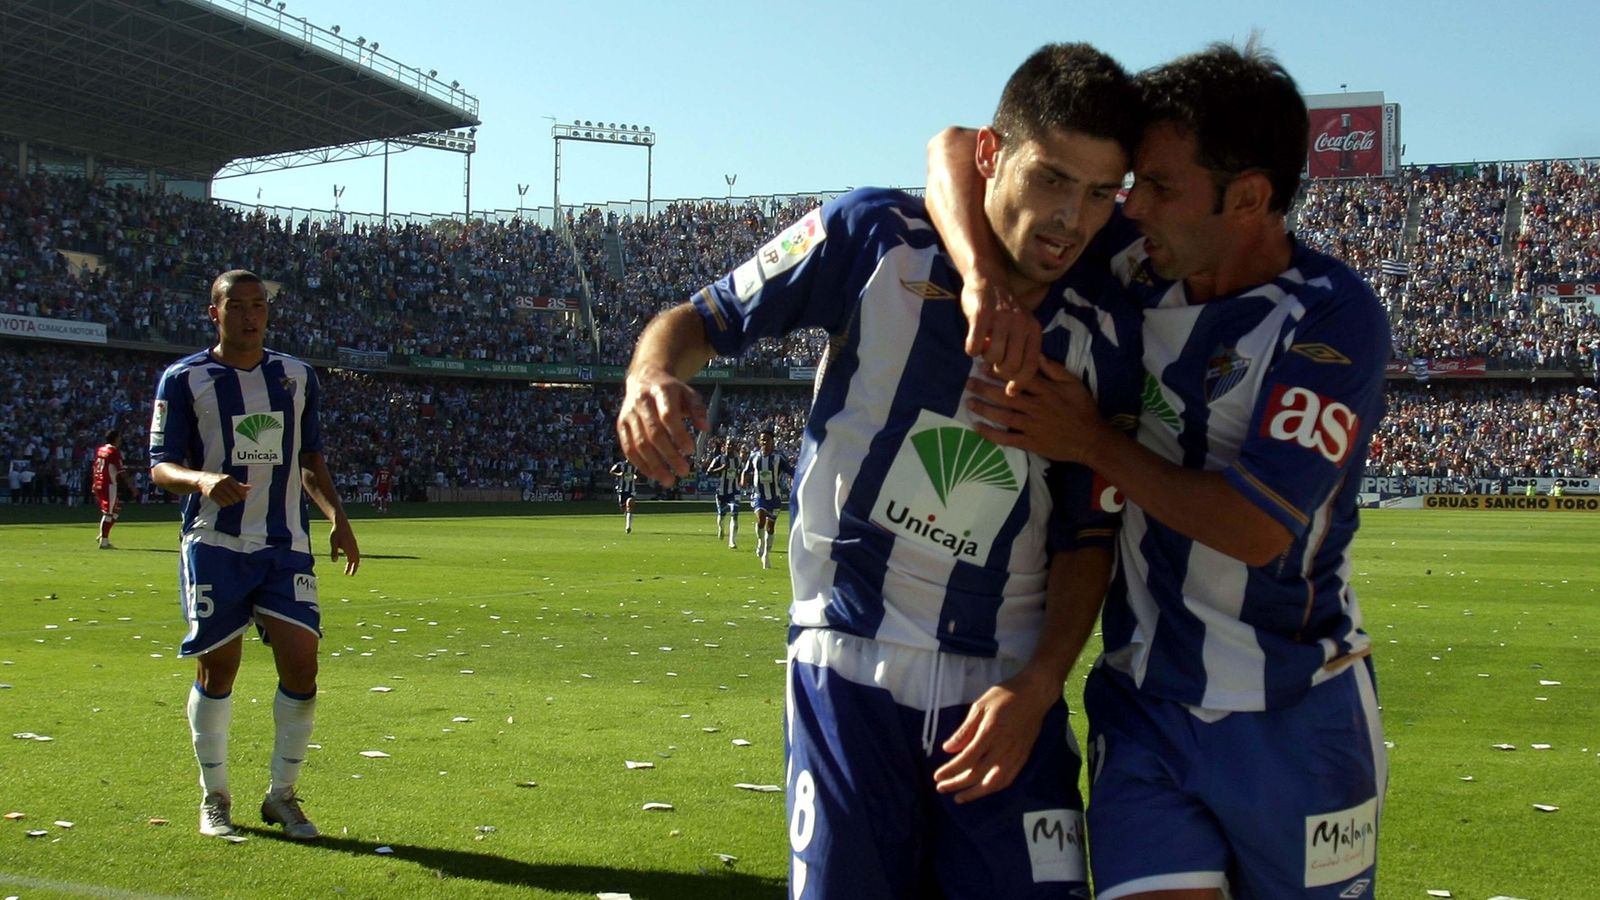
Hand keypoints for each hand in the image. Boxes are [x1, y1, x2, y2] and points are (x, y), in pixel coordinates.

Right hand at [197, 472, 250, 505]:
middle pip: (235, 496)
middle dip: (237, 499)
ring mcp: (216, 489)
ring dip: (231, 502)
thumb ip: (239, 484)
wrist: (203, 479)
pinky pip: (222, 503)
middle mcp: (222, 483)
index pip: (239, 489)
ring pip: (229, 501)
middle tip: (236, 499)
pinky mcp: (211, 495)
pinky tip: (224, 502)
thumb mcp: (229, 479)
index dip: (243, 495)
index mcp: (228, 478)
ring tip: (230, 500)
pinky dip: (225, 504)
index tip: (244, 497)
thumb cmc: (219, 479)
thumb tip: (250, 487)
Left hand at [329, 519, 359, 574]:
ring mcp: (354, 545)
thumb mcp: (333, 542)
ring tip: (351, 568)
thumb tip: (334, 561)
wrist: (341, 523)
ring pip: (357, 556)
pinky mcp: (353, 542)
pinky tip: (351, 559)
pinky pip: (356, 552)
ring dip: (354, 563)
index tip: (348, 574)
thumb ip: (334, 552)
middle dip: (354, 568)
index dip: (350, 568)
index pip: (351, 561)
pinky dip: (354, 558)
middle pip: (356, 560)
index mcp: (349, 548)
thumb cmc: (336, 532)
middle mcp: (353, 547)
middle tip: (351, 574)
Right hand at [617, 367, 708, 485]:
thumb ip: (698, 410)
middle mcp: (642, 402)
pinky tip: (653, 475)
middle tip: (684, 471)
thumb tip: (706, 428)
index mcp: (661, 392)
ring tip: (669, 480)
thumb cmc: (671, 391)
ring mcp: (629, 414)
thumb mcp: (689, 393)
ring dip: (655, 465)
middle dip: (669, 455)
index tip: (691, 451)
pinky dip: (640, 464)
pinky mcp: (621, 425)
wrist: (644, 379)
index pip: (668, 416)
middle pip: (654, 433)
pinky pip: (628, 448)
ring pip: (639, 444)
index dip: (679, 435)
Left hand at [933, 668, 1058, 802]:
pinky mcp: (1023, 758)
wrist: (1035, 694)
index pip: (967, 759)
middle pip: (977, 774)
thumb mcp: (979, 706)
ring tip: (960, 798)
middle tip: (941, 788)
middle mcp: (1003, 748)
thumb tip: (948, 749)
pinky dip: (993, 788)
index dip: (951, 770)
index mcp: (990, 733)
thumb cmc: (1004, 696)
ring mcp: (1015, 755)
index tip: (937, 776)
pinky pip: (1008, 779)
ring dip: (975, 793)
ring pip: (994, 783)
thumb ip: (965, 730)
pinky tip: (982, 790)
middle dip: (957, 784)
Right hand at [962, 274, 1040, 387]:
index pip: (1030, 366)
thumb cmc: (1003, 310)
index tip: (1009, 391)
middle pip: (1010, 366)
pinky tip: (972, 343)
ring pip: (993, 358)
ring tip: (984, 349)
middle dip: (998, 370)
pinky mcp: (981, 316)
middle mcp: (1021, 324)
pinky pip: (974, 347)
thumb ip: (1021, 351)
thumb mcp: (1021, 328)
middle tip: (992, 363)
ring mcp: (1001, 319)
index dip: (1019, 382)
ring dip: (985, 359)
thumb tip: (1014, 388)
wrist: (987, 279)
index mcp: (1033, 329)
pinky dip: (971, 350)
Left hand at [967, 358, 1106, 462]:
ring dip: (983, 409)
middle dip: (984, 389)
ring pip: (1003, 416)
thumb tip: (1034, 353)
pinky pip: (1006, 438)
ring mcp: (1032, 426)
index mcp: (1046, 390)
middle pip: (1005, 396)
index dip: (998, 371)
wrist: (1091, 439)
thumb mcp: (1073, 383)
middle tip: (968, 383)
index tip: (982, 365)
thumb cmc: (1083, 408)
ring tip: (969, 402)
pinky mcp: (1030, 443)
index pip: (1017, 377)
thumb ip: (1053, 369)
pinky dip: (990, 434)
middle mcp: (1036, 407)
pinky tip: (977, 427)